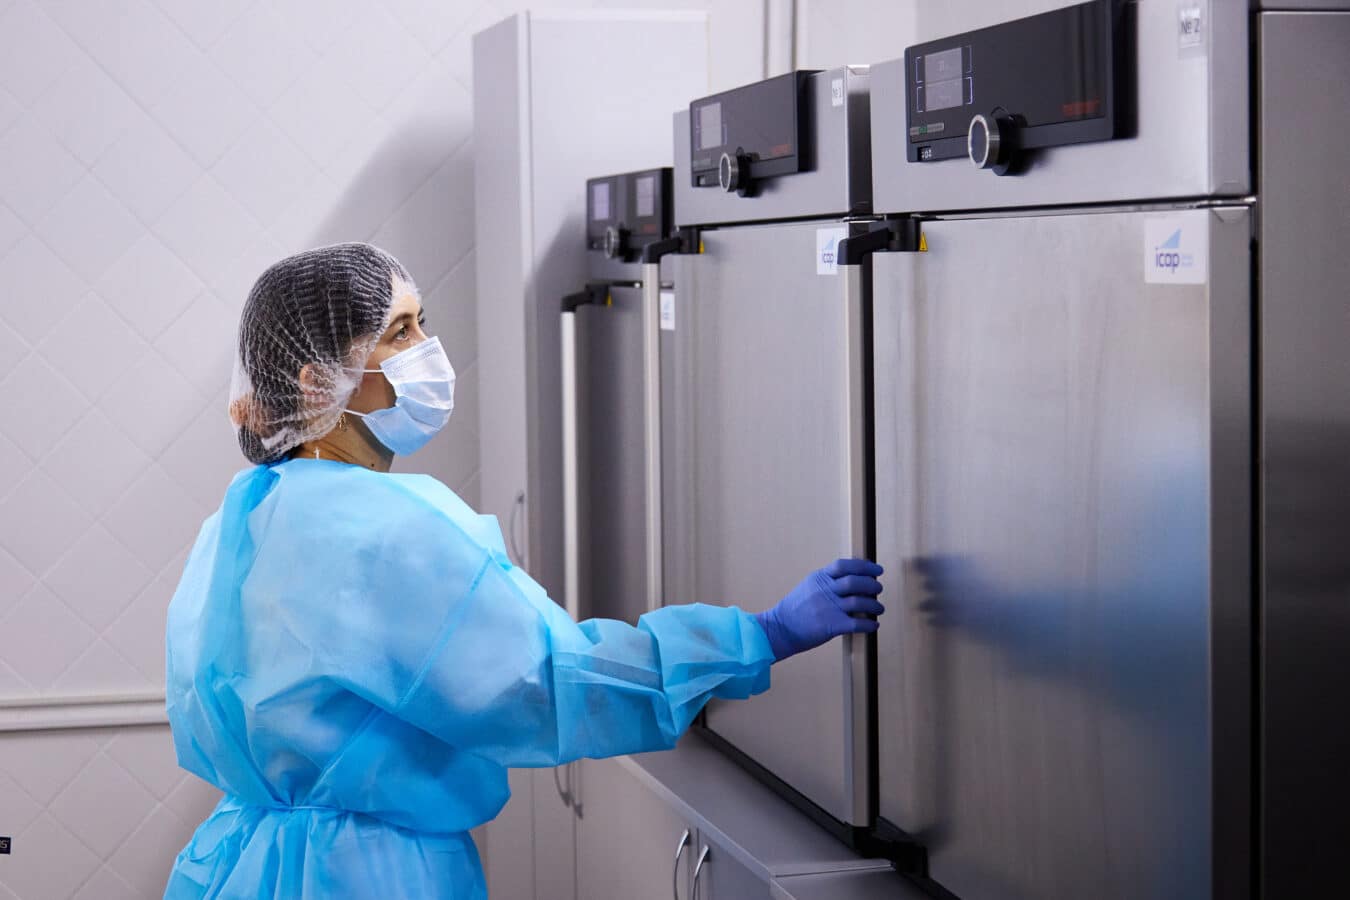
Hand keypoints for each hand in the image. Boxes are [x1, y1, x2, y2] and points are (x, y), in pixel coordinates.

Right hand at [753, 558, 884, 660]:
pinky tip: (873, 625)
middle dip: (872, 585)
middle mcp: (824, 591)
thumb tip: (852, 577)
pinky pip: (857, 623)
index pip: (845, 565)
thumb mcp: (808, 586)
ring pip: (860, 602)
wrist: (780, 629)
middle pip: (856, 582)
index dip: (864, 566)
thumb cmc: (794, 609)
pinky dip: (869, 624)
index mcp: (819, 578)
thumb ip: (827, 581)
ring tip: (879, 608)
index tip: (877, 570)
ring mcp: (828, 608)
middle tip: (878, 589)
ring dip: (874, 605)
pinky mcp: (832, 625)